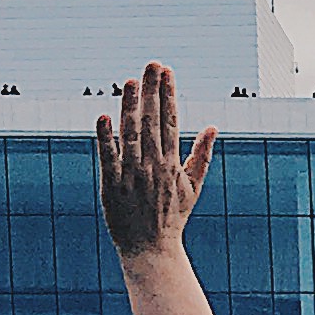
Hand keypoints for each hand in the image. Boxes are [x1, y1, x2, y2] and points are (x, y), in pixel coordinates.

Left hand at [96, 63, 216, 269]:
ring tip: (131, 81)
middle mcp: (153, 166)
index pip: (170, 122)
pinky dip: (106, 138)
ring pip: (131, 135)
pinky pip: (108, 158)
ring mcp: (132, 175)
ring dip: (131, 107)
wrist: (151, 251)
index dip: (168, 95)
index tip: (168, 72)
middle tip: (152, 64)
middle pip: (152, 122)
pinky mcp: (112, 185)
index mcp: (171, 164)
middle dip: (152, 91)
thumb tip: (211, 127)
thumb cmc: (171, 218)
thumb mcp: (192, 188)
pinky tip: (103, 117)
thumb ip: (201, 156)